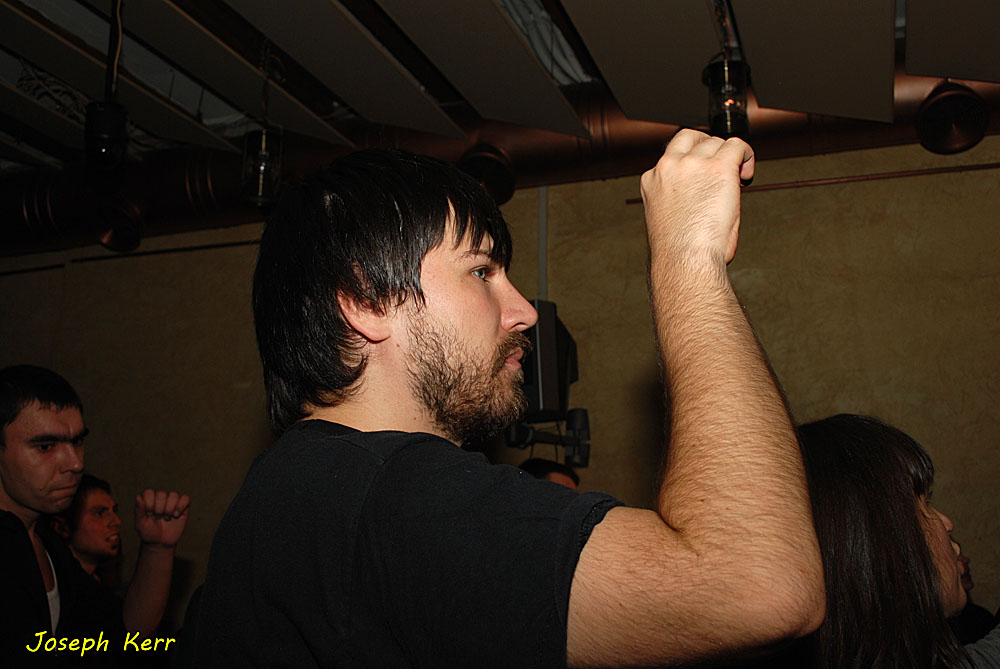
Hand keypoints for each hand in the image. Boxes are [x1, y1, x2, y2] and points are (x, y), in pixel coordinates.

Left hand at [134, 489, 189, 548]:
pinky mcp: (183, 507)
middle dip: (159, 508)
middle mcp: (161, 498)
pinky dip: (181, 506)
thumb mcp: (140, 523)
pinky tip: (176, 515)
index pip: (149, 492)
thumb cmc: (148, 532)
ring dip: (169, 509)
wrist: (160, 542)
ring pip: (173, 495)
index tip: (148, 515)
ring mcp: (172, 501)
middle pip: (162, 493)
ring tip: (166, 518)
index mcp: (149, 499)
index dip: (149, 504)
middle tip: (157, 517)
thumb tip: (138, 497)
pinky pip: (185, 498)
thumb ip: (139, 510)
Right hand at [640, 129, 754, 264]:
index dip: (693, 162)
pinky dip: (746, 156)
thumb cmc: (678, 252)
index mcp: (653, 180)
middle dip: (709, 149)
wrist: (685, 260)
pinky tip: (746, 174)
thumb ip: (681, 195)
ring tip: (737, 178)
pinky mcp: (718, 167)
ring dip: (729, 157)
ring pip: (717, 141)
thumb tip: (706, 192)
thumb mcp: (668, 216)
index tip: (704, 178)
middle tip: (722, 169)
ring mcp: (693, 164)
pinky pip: (737, 146)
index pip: (674, 154)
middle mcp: (670, 167)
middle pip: (693, 138)